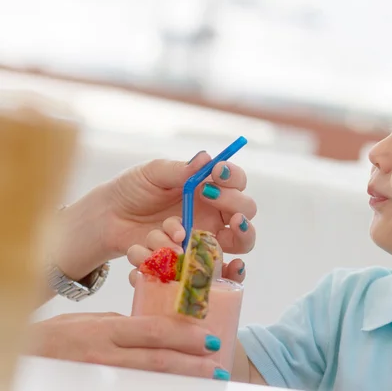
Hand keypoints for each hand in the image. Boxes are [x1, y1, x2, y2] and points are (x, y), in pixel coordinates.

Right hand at [27, 313, 228, 378]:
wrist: (23, 352)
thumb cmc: (57, 336)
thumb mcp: (92, 322)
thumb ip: (124, 325)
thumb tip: (153, 327)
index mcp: (108, 330)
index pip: (155, 331)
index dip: (186, 336)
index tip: (210, 339)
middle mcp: (106, 355)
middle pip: (158, 360)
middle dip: (192, 364)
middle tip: (219, 368)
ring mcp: (101, 376)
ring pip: (149, 380)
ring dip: (180, 381)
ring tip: (207, 383)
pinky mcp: (97, 386)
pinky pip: (132, 388)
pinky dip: (156, 389)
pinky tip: (174, 389)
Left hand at [53, 152, 255, 280]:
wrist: (108, 219)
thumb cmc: (133, 189)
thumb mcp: (152, 173)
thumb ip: (179, 170)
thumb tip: (206, 159)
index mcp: (209, 188)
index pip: (236, 181)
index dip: (232, 177)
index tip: (216, 172)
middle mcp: (215, 214)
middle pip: (246, 211)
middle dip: (236, 204)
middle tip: (211, 198)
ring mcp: (207, 239)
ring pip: (240, 242)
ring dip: (237, 237)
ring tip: (219, 229)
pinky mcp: (195, 261)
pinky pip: (216, 269)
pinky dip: (219, 270)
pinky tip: (218, 264)